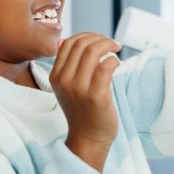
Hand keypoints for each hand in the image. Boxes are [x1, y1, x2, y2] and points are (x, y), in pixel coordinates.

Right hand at [49, 32, 121, 171]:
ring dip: (108, 45)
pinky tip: (117, 64)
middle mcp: (64, 81)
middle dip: (100, 38)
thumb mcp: (67, 87)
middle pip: (81, 44)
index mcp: (56, 76)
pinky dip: (113, 60)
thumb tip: (67, 40)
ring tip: (116, 49)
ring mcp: (79, 89)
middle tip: (112, 43)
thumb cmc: (83, 111)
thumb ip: (68, 66)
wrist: (88, 138)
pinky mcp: (96, 96)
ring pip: (92, 52)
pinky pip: (105, 66)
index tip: (99, 40)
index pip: (68, 43)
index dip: (86, 36)